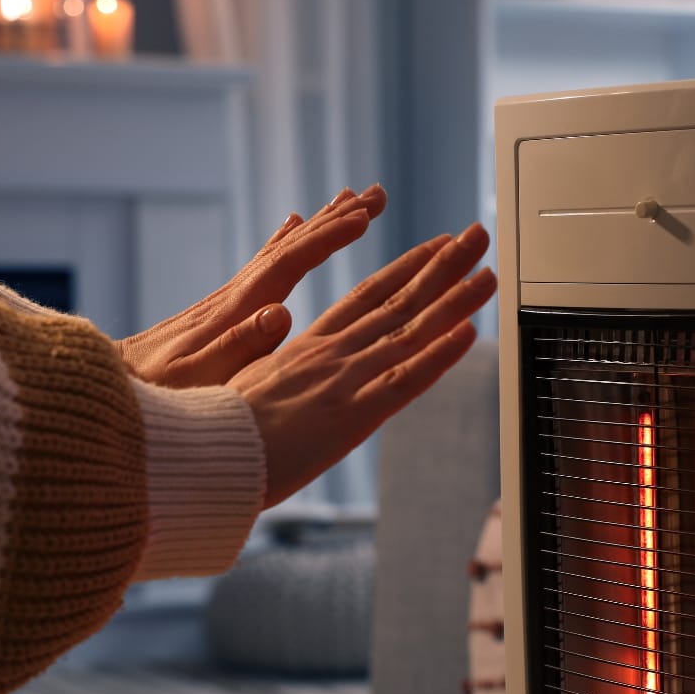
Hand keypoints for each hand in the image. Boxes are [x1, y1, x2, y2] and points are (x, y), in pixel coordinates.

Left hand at [118, 185, 387, 387]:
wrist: (112, 392)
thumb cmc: (157, 399)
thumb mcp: (198, 382)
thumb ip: (239, 348)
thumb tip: (282, 312)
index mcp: (235, 314)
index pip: (288, 266)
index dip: (326, 240)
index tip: (363, 217)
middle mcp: (233, 297)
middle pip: (290, 247)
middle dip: (334, 220)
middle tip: (375, 194)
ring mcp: (228, 300)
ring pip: (281, 250)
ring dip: (318, 224)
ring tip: (350, 198)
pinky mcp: (223, 310)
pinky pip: (266, 264)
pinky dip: (287, 240)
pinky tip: (293, 225)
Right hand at [229, 222, 496, 508]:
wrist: (205, 457)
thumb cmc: (220, 430)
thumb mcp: (247, 383)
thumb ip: (274, 358)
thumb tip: (278, 333)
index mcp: (308, 347)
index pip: (366, 297)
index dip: (405, 269)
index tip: (434, 247)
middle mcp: (332, 353)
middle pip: (398, 301)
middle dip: (443, 266)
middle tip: (477, 236)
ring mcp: (345, 380)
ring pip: (411, 332)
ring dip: (456, 299)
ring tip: (489, 272)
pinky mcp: (353, 415)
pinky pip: (406, 380)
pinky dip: (440, 355)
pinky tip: (471, 331)